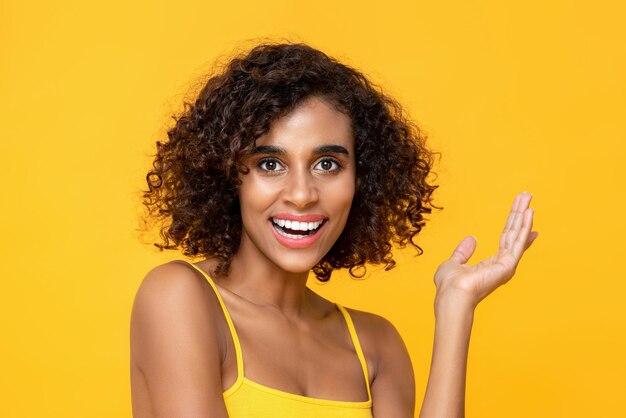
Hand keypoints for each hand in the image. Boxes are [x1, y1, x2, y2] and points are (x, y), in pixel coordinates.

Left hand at [433, 192, 538, 309]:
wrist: (451, 294)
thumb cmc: (449, 285)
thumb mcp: (453, 263)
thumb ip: (463, 252)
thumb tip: (472, 238)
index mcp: (490, 265)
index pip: (506, 241)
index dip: (515, 227)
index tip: (525, 214)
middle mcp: (502, 264)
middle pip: (513, 233)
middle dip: (519, 214)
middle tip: (527, 196)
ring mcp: (507, 265)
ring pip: (517, 234)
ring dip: (524, 215)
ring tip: (529, 197)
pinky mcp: (508, 264)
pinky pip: (518, 240)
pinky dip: (524, 225)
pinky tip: (529, 212)